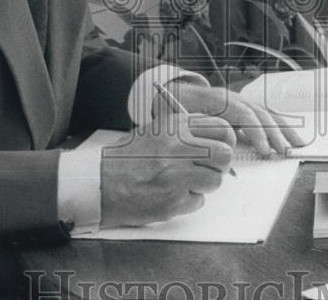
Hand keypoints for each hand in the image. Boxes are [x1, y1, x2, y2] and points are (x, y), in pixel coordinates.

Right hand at [100, 112, 234, 226]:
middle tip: (205, 168)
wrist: (101, 182)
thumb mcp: (158, 131)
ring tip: (181, 182)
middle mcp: (179, 147)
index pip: (222, 128)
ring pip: (215, 181)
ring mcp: (177, 175)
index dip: (226, 140)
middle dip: (219, 165)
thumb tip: (220, 139)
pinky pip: (198, 201)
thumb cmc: (129, 157)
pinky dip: (188, 201)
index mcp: (176, 126)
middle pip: (225, 155)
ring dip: (203, 185)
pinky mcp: (173, 201)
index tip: (220, 147)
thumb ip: (188, 131)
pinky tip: (169, 194)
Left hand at [160, 82, 306, 156]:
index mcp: (219, 99)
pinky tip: (290, 137)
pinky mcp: (245, 108)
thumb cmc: (174, 106)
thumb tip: (211, 147)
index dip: (256, 132)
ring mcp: (241, 102)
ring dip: (283, 129)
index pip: (244, 114)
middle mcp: (234, 98)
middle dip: (275, 134)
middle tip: (285, 153)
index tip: (264, 150)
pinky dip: (280, 126)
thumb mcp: (177, 115)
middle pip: (260, 114)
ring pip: (267, 114)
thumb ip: (193, 129)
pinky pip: (266, 116)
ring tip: (297, 146)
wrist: (175, 91)